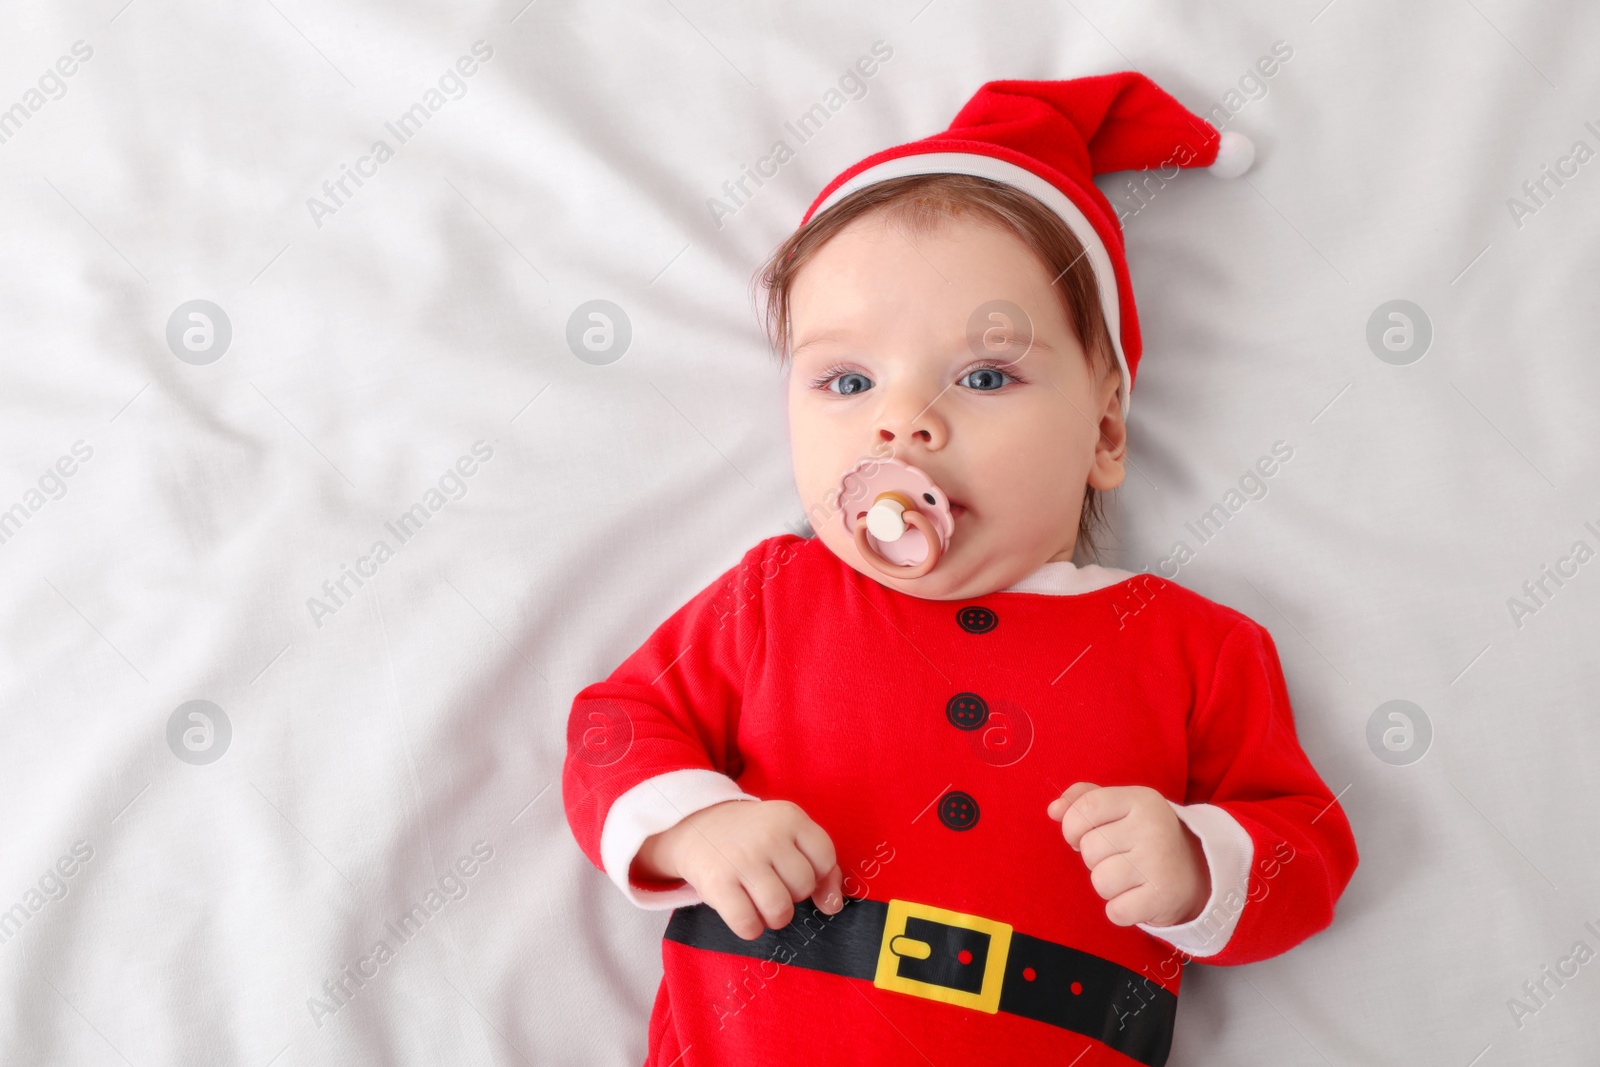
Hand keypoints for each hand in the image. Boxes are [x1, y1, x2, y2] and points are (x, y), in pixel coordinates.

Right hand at [634, 799, 844, 939]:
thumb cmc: (753, 837)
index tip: (800, 874)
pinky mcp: (717, 883)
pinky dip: (751, 928)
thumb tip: (832, 905)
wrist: (696, 825)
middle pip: (804, 887)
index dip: (819, 876)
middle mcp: (768, 835)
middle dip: (794, 895)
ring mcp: (742, 859)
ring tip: (763, 905)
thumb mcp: (788, 834)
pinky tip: (746, 915)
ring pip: (780, 910)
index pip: (825, 859)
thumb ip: (820, 864)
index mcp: (790, 817)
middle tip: (775, 884)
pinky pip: (748, 923)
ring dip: (776, 917)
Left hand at [1047, 783, 1209, 927]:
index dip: (1072, 827)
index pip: (1085, 808)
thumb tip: (1053, 810)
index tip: (1081, 835)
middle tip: (1119, 857)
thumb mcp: (1121, 807)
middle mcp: (1152, 828)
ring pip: (1099, 881)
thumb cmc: (1144, 836)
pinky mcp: (1161, 897)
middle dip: (1094, 859)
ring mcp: (1159, 863)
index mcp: (1140, 800)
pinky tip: (1137, 897)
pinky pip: (1115, 911)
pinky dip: (1120, 910)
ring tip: (1128, 877)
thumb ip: (1083, 799)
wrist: (1198, 871)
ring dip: (1107, 885)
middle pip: (1089, 849)